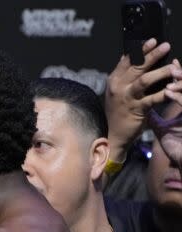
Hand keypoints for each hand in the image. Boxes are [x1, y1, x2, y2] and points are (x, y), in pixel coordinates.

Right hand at [106, 39, 181, 159]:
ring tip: (174, 68)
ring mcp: (127, 98)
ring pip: (145, 80)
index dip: (140, 50)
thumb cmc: (119, 112)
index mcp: (114, 81)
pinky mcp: (136, 109)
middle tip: (166, 46)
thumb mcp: (118, 92)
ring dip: (161, 72)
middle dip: (152, 55)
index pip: (127, 60)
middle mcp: (119, 87)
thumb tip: (136, 59)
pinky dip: (165, 93)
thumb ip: (126, 77)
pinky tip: (173, 88)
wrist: (113, 134)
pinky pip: (154, 98)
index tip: (152, 40)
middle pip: (137, 67)